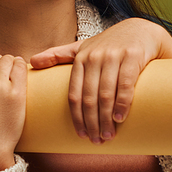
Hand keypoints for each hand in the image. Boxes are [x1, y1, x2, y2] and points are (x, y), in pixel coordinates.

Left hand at [30, 18, 171, 143]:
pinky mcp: (132, 55)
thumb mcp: (82, 47)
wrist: (141, 30)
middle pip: (89, 98)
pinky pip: (125, 84)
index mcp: (80, 59)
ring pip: (106, 94)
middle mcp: (94, 57)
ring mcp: (113, 56)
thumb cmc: (109, 44)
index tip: (80, 135)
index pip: (74, 94)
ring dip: (106, 119)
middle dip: (92, 123)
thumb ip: (58, 54)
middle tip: (96, 140)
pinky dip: (122, 103)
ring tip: (108, 135)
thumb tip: (31, 62)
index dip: (76, 117)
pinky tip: (120, 118)